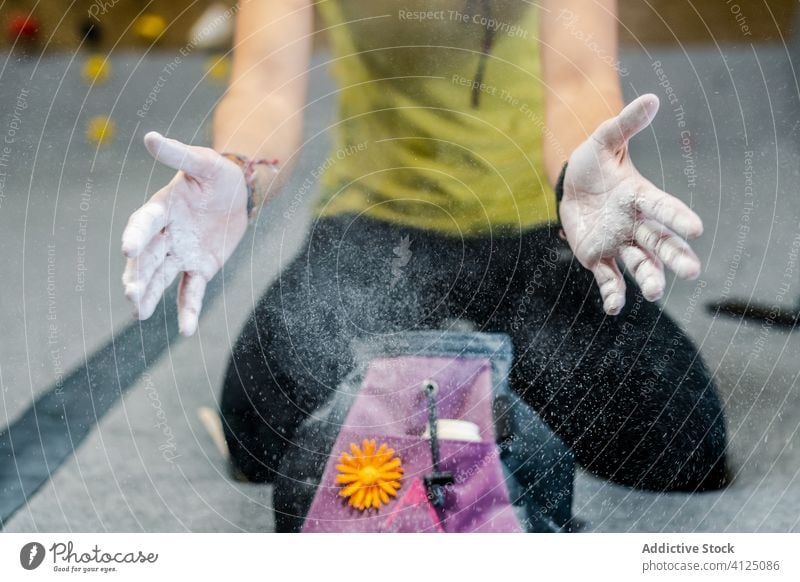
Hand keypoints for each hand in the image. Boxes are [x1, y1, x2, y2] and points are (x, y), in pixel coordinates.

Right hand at [122, 132, 247, 335]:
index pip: (145, 221)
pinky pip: (192, 291)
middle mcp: (166, 234)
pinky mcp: (200, 268)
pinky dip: (188, 310)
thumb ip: (179, 154)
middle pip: (148, 257)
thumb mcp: (204, 162)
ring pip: (162, 277)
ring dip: (151, 294)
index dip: (137, 233)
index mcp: (163, 207)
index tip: (127, 248)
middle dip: (138, 274)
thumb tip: (150, 137)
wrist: (239, 193)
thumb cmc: (217, 174)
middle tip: (130, 293)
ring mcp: (181, 253)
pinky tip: (185, 330)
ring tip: (138, 313)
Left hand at [560, 94, 702, 314]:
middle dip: (674, 256)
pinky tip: (614, 307)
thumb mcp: (604, 140)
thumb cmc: (593, 163)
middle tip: (692, 272)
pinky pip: (609, 279)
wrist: (571, 186)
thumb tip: (651, 98)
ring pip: (639, 264)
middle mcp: (635, 225)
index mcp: (641, 198)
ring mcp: (618, 244)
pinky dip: (613, 294)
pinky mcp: (598, 258)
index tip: (696, 229)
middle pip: (660, 243)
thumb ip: (625, 124)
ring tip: (654, 292)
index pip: (664, 209)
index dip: (678, 218)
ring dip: (649, 278)